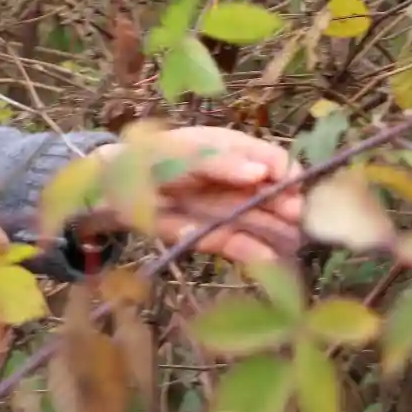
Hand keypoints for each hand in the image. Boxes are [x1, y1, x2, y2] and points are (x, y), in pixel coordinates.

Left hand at [92, 126, 304, 263]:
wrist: (116, 189)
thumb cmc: (152, 158)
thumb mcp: (185, 153)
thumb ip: (221, 163)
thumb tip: (258, 172)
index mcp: (236, 152)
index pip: (274, 161)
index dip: (287, 174)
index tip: (291, 189)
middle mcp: (239, 182)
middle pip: (276, 195)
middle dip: (288, 206)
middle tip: (295, 217)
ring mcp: (229, 210)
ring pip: (264, 223)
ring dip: (280, 232)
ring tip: (293, 241)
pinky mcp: (215, 236)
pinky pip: (240, 245)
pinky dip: (254, 253)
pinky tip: (269, 259)